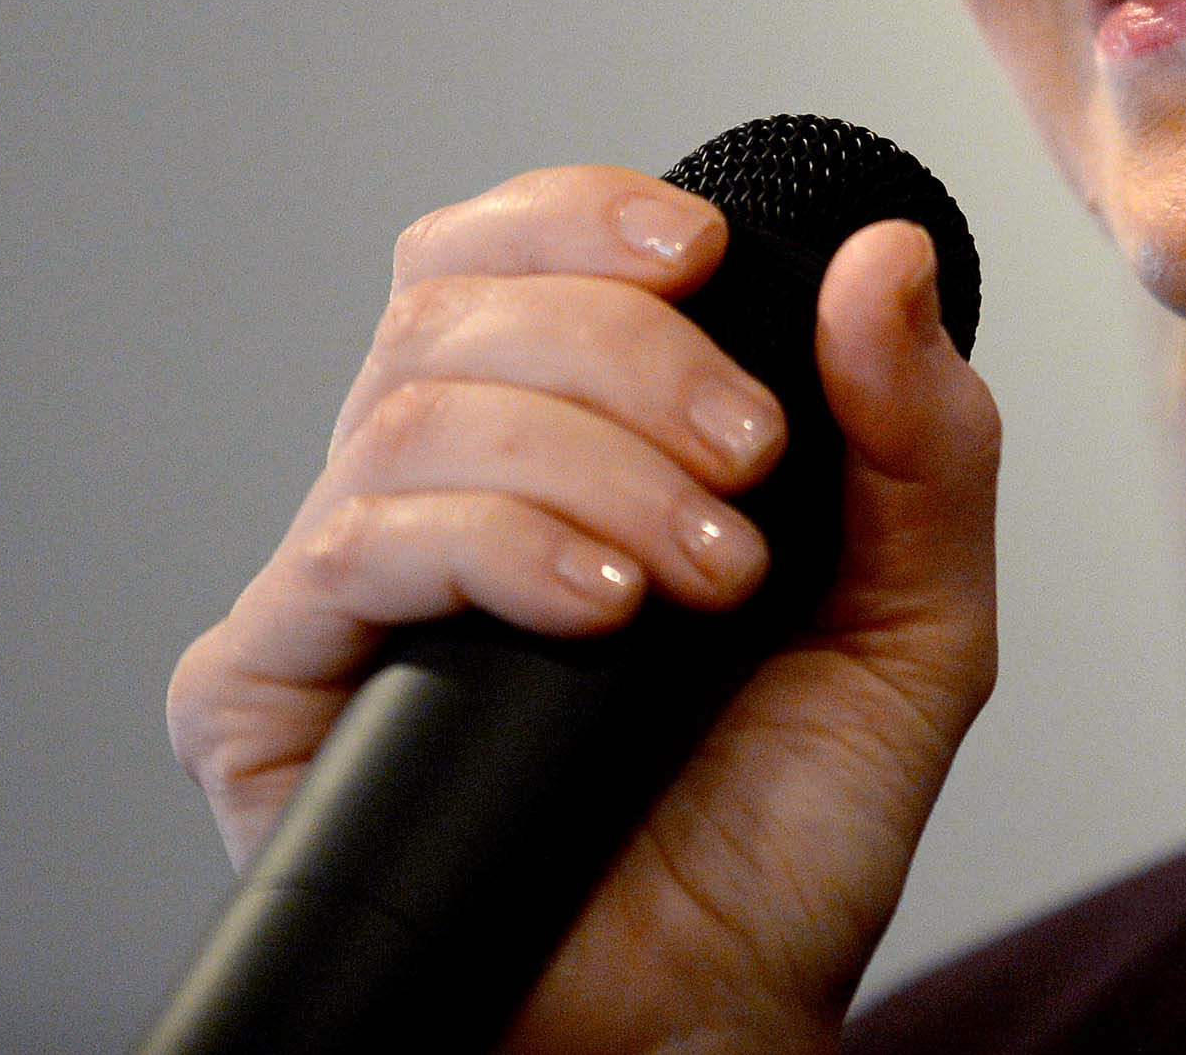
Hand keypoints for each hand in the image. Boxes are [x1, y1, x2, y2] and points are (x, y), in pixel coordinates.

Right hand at [165, 166, 1001, 1051]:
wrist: (703, 1031)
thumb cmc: (782, 845)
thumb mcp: (910, 625)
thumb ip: (921, 441)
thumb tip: (886, 257)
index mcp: (554, 444)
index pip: (505, 251)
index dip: (584, 213)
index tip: (705, 249)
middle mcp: (429, 496)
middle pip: (456, 304)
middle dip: (630, 350)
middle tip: (752, 456)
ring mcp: (342, 593)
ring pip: (411, 409)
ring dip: (591, 459)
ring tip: (706, 575)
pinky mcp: (263, 694)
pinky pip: (348, 547)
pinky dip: (496, 546)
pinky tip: (600, 610)